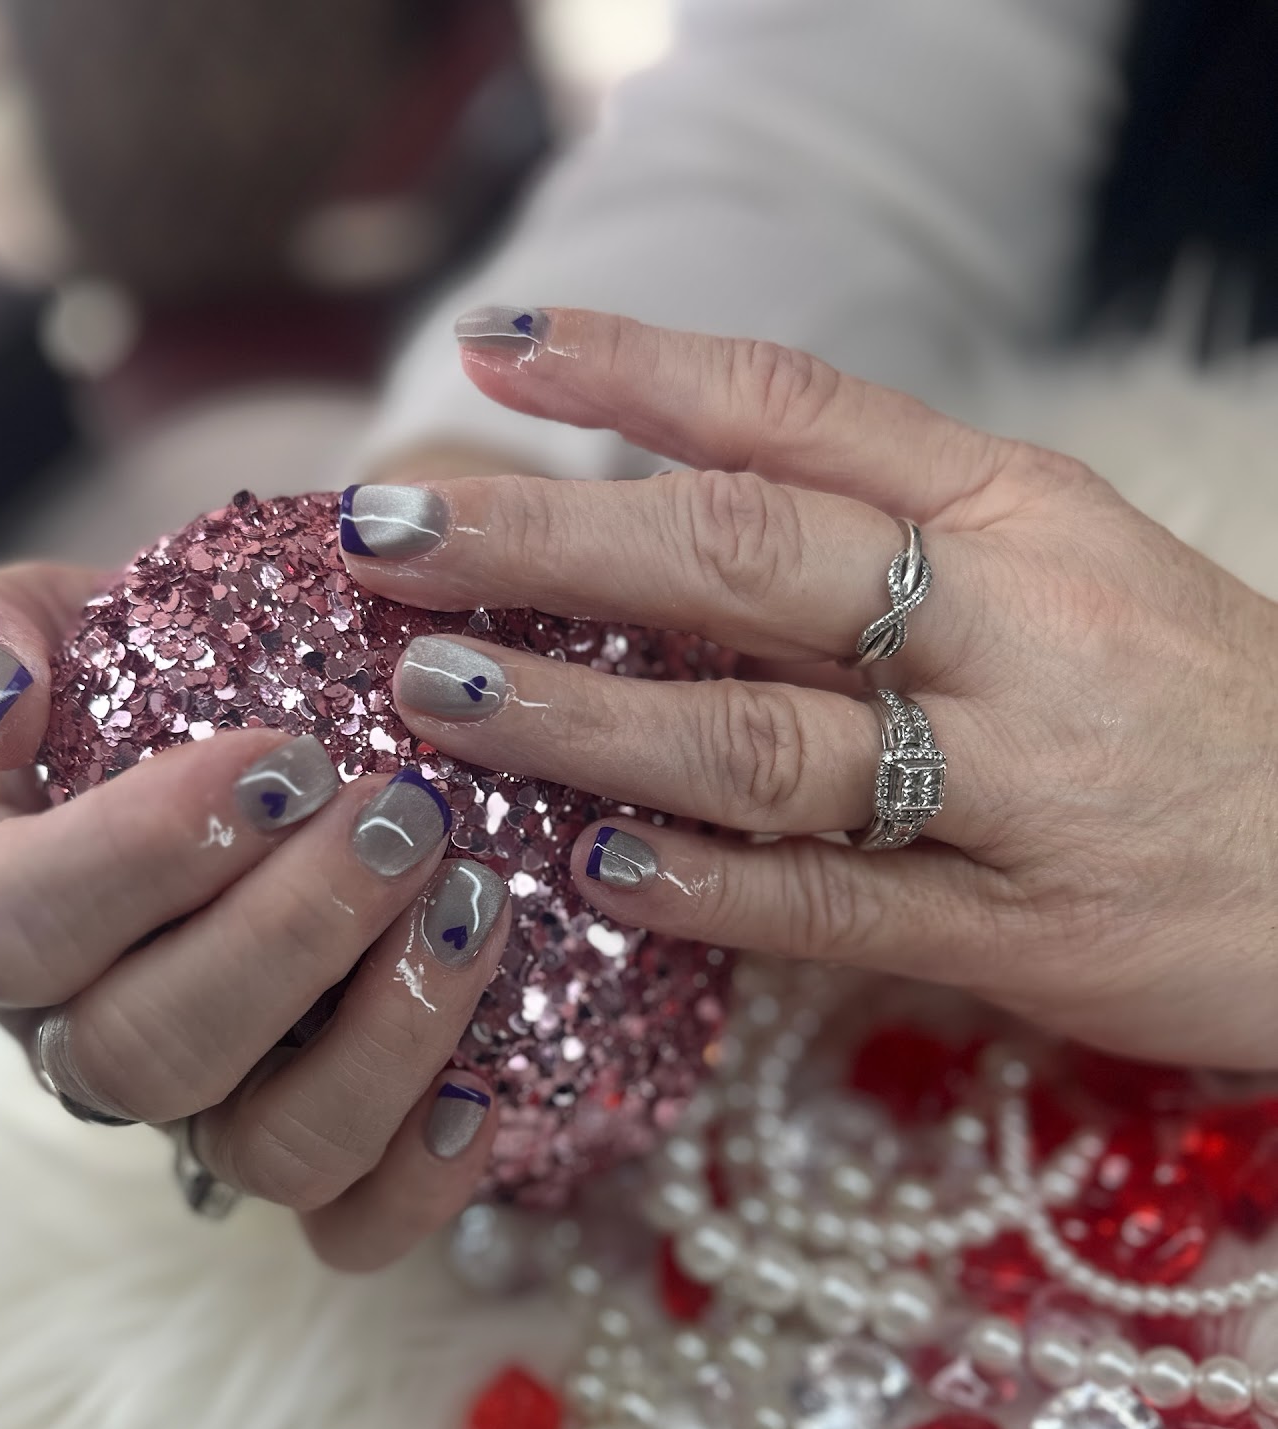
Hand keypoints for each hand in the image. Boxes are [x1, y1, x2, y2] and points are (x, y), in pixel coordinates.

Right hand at [0, 559, 510, 1269]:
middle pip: (147, 1054)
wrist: (285, 734)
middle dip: (290, 936)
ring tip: (477, 903)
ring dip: (384, 1037)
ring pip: (269, 1152)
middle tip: (403, 816)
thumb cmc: (161, 678)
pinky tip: (489, 1078)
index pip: (7, 930)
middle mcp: (87, 1041)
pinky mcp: (321, 1162)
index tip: (281, 759)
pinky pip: (354, 1228)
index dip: (135, 858)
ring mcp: (209, 1114)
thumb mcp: (58, 623)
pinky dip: (424, 1178)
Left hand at [337, 308, 1277, 1071]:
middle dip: (549, 540)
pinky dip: (706, 886)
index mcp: (1015, 512)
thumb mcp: (1064, 577)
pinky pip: (833, 902)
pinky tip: (593, 869)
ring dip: (587, 714)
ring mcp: (1014, 779)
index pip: (799, 411)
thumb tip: (674, 539)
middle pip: (745, 555)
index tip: (491, 351)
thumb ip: (890, 556)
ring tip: (440, 696)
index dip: (634, 373)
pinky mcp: (1022, 927)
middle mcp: (1008, 622)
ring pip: (765, 735)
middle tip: (393, 539)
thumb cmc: (1187, 712)